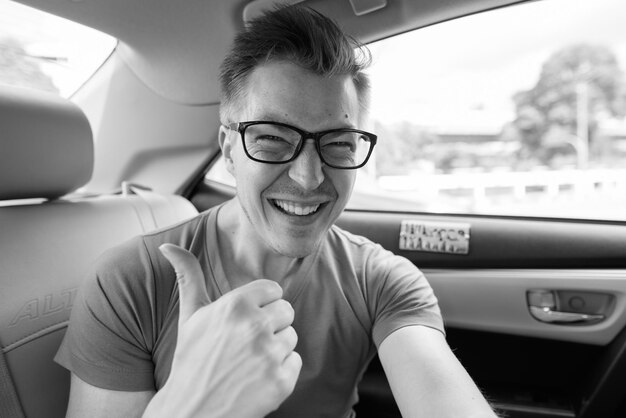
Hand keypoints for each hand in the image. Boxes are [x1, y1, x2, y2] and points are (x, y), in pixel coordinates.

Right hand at [142, 244, 301, 417]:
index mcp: (236, 305)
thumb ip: (187, 276)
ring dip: (275, 349)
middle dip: (270, 325)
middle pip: (287, 311)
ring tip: (249, 362)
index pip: (274, 290)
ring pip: (291, 337)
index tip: (245, 320)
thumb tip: (167, 245)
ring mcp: (269, 355)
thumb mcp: (190, 316)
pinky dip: (281, 371)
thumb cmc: (191, 359)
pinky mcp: (281, 381)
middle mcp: (255, 327)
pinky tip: (257, 378)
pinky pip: (295, 362)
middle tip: (246, 343)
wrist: (191, 411)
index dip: (261, 305)